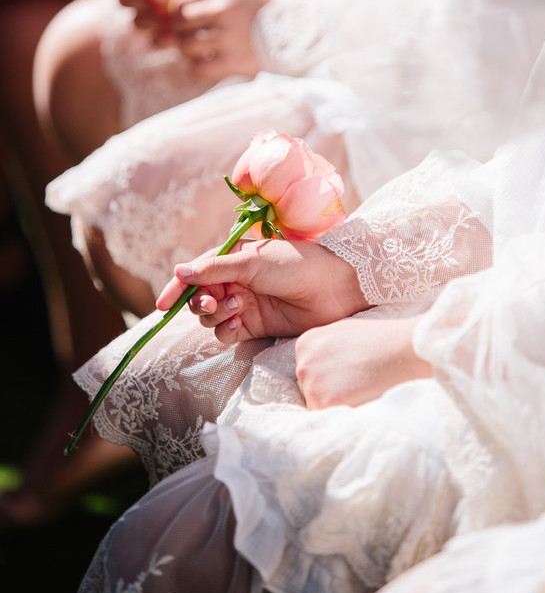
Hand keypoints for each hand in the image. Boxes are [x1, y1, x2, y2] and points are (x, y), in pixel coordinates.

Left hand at [156, 0, 271, 80]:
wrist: (298, 35)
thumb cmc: (262, 14)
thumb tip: (173, 14)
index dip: (177, 12)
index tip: (184, 21)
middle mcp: (224, 10)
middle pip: (179, 22)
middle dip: (180, 32)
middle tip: (189, 38)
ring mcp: (228, 36)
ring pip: (185, 45)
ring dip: (188, 51)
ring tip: (200, 52)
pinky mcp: (232, 61)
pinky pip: (198, 68)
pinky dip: (199, 68)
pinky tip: (209, 64)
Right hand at [156, 238, 368, 343]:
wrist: (333, 289)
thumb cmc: (297, 265)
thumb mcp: (252, 261)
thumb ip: (214, 268)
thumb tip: (179, 270)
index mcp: (234, 258)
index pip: (196, 272)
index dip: (178, 287)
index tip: (163, 304)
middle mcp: (236, 281)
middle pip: (199, 297)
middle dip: (199, 301)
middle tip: (213, 302)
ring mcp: (244, 304)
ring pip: (210, 317)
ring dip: (215, 314)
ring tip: (237, 307)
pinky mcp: (254, 326)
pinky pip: (226, 333)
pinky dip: (225, 331)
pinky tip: (237, 324)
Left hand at [295, 313, 432, 409]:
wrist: (403, 350)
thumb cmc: (380, 339)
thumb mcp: (344, 332)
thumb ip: (327, 348)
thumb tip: (324, 366)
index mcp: (306, 343)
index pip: (308, 369)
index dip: (328, 376)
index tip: (347, 374)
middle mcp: (303, 363)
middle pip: (308, 388)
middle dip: (329, 390)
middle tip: (355, 385)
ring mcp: (311, 384)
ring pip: (317, 405)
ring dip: (336, 404)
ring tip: (360, 391)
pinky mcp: (323, 403)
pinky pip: (327, 418)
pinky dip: (342, 414)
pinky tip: (360, 400)